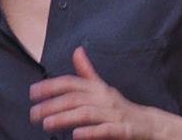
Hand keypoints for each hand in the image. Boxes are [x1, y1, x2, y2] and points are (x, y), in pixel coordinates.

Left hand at [29, 46, 155, 138]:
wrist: (149, 124)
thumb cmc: (120, 107)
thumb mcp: (103, 88)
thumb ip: (87, 73)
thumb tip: (76, 50)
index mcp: (97, 88)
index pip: (71, 83)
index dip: (51, 85)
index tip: (32, 93)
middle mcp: (104, 98)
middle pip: (75, 98)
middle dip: (52, 105)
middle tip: (33, 114)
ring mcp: (114, 114)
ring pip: (87, 113)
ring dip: (65, 118)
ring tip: (47, 124)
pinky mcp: (124, 130)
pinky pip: (106, 130)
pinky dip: (91, 132)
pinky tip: (76, 135)